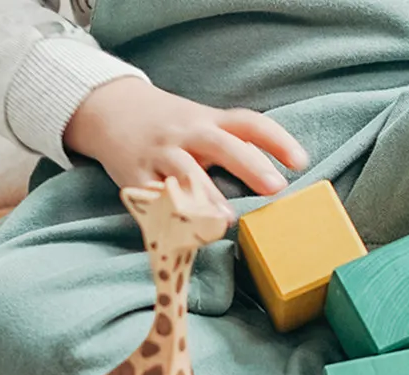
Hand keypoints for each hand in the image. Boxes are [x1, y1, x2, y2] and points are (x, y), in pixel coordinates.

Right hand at [64, 77, 308, 213]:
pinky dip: (166, 212)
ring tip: (226, 218)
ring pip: (185, 172)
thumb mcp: (202, 124)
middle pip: (221, 144)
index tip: (302, 161)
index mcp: (208, 121)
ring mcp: (159, 154)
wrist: (107, 108)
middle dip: (249, 165)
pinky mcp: (134, 175)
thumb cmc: (170, 126)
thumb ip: (236, 146)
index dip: (277, 140)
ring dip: (207, 195)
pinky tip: (180, 231)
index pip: (248, 123)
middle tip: (275, 187)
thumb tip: (277, 180)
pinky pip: (152, 196)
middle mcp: (186, 134)